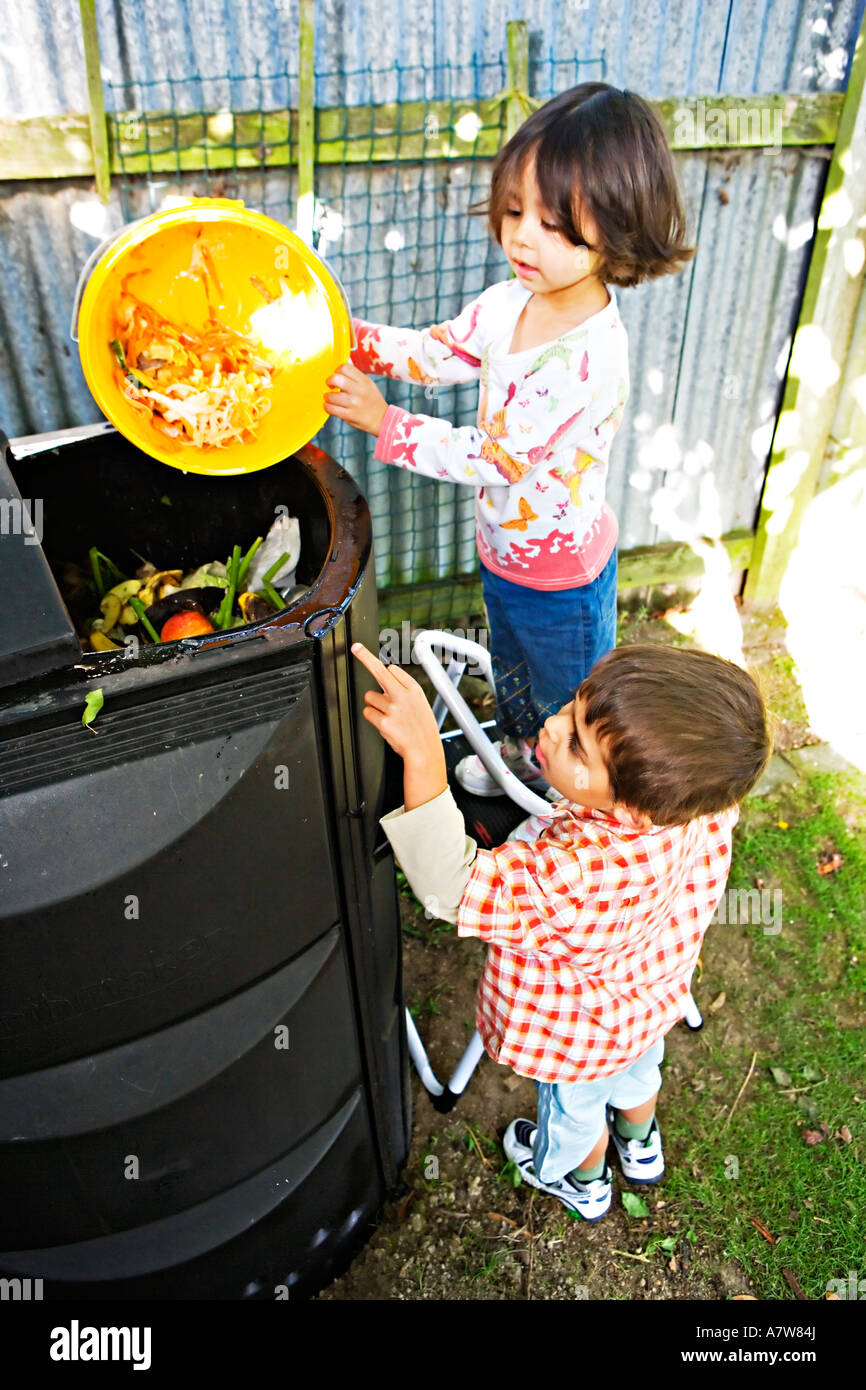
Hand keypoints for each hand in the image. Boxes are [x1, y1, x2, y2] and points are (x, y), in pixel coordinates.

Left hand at [324, 361, 388, 434]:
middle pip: (336, 379)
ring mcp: (354, 403)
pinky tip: (330, 406)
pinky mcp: (350, 415)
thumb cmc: (372, 401)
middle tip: (330, 385)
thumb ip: (355, 376)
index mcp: (364, 381)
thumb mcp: (368, 385)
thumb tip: (342, 365)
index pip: (345, 368)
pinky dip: (327, 407)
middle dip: (329, 381)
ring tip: (329, 398)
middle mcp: (360, 391)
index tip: (336, 375)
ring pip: (331, 396)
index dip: (337, 370)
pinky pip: (331, 409)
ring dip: (327, 396)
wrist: (382, 420)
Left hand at [351, 641, 446, 809]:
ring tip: (388, 716)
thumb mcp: (420, 704)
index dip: (385, 672)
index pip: (392, 670)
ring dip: (374, 705)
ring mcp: (392, 708)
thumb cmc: (422, 729)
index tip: (372, 657)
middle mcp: (403, 695)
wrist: (424, 751)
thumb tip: (387, 675)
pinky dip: (373, 718)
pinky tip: (385, 724)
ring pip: (369, 697)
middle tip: (356, 648)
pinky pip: (368, 712)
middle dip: (365, 657)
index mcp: (414, 689)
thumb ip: (404, 690)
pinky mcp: (383, 721)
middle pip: (379, 671)